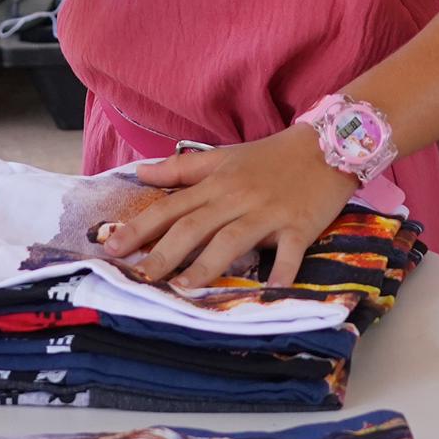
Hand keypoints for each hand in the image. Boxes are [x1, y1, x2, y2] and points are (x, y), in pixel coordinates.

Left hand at [110, 130, 357, 288]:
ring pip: (232, 239)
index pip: (170, 207)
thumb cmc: (271, 156)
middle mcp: (236, 197)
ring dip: (207, 265)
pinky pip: (288, 252)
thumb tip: (139, 174)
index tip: (110, 247)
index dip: (139, 227)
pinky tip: (269, 293)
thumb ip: (180, 169)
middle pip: (194, 226)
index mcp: (215, 183)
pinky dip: (281, 272)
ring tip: (184, 290)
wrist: (327, 145)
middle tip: (138, 278)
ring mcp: (268, 212)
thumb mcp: (223, 156)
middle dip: (163, 253)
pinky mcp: (299, 226)